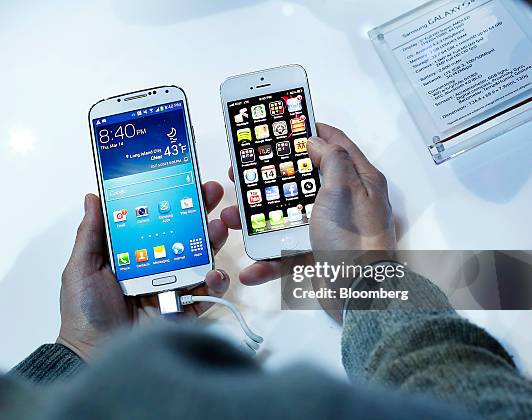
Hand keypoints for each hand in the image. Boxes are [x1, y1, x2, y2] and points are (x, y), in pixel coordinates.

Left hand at [57, 182, 229, 359]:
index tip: (184, 179)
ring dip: (212, 240)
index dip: (171, 199)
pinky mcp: (184, 309)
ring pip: (199, 257)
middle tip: (213, 192)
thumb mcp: (81, 268)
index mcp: (133, 252)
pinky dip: (215, 282)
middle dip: (200, 212)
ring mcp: (172, 286)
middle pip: (183, 233)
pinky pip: (206, 292)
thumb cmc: (83, 312)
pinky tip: (214, 273)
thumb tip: (93, 196)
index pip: (157, 219)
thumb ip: (91, 234)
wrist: (92, 356)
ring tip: (218, 227)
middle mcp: (156, 265)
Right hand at [220, 123, 395, 285]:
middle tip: (249, 172)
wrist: (359, 296)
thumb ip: (331, 160)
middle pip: (303, 180)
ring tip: (237, 219)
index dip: (313, 130)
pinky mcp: (317, 252)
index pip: (337, 144)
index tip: (290, 124)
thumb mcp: (343, 190)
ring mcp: (330, 228)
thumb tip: (317, 141)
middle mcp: (346, 202)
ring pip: (287, 216)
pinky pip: (287, 251)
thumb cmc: (356, 243)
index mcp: (359, 181)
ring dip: (259, 220)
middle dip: (273, 177)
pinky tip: (253, 264)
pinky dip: (268, 259)